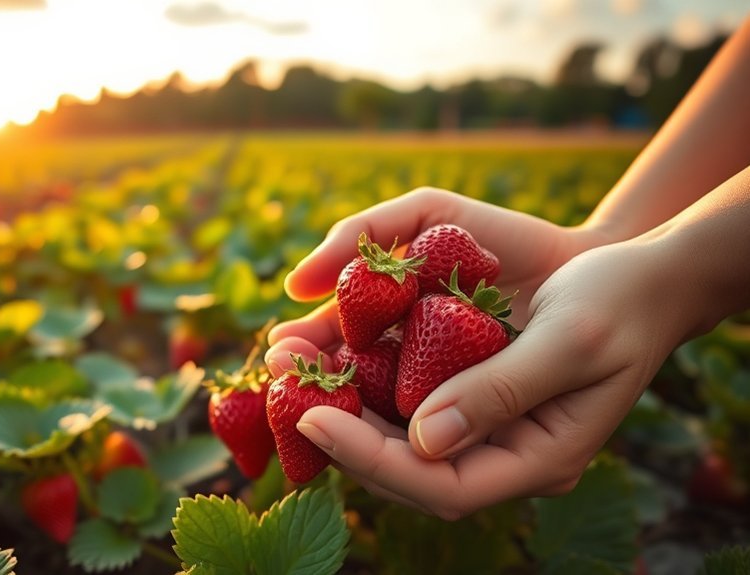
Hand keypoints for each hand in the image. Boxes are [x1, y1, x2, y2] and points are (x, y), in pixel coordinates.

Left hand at [265, 189, 687, 518]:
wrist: (643, 277)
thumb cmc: (619, 304)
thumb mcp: (570, 341)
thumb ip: (501, 392)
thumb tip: (423, 439)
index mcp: (540, 460)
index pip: (440, 485)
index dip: (370, 459)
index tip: (310, 421)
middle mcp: (505, 455)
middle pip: (406, 466)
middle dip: (339, 428)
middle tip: (279, 386)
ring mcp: (487, 427)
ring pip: (398, 433)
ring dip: (341, 399)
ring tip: (285, 362)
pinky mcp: (471, 392)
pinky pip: (408, 398)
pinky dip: (366, 376)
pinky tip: (327, 345)